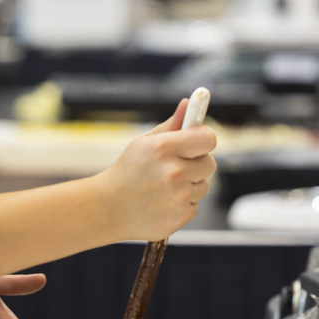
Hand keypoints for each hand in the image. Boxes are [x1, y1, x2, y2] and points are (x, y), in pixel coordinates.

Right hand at [96, 99, 216, 241]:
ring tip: (164, 187)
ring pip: (203, 185)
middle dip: (197, 164)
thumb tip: (189, 103)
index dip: (204, 139)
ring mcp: (179, 196)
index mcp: (163, 148)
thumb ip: (172, 125)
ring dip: (190, 185)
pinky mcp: (181, 215)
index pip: (208, 138)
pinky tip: (163, 201)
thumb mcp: (144, 143)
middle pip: (210, 163)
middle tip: (176, 166)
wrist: (109, 209)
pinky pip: (195, 204)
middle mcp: (174, 171)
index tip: (198, 141)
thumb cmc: (128, 171)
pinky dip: (183, 203)